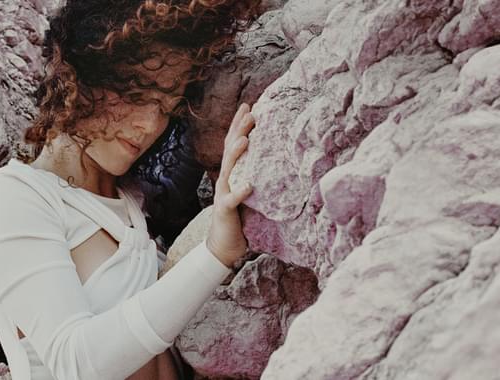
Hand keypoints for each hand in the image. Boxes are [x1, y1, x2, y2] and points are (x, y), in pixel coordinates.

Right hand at [206, 102, 255, 267]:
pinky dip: (240, 191)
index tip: (250, 106)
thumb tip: (276, 160)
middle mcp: (225, 180)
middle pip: (230, 150)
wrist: (223, 246)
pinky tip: (249, 184)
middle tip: (250, 112)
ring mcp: (223, 194)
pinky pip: (232, 200)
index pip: (233, 144)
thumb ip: (254, 176)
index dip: (239, 125)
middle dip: (238, 130)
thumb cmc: (239, 219)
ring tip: (246, 139)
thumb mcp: (248, 192)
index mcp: (232, 174)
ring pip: (228, 169)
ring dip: (236, 153)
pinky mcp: (225, 210)